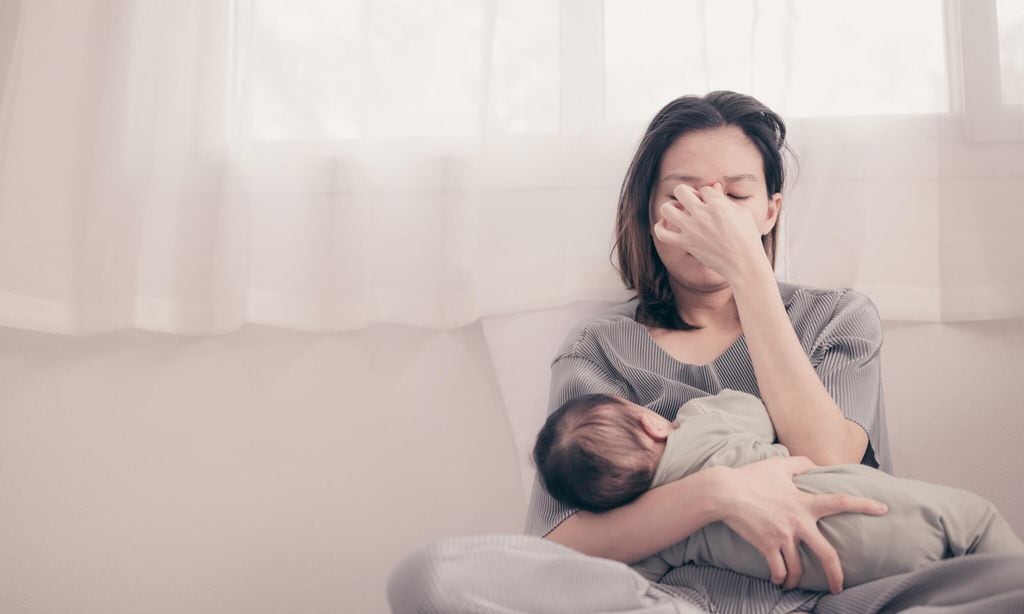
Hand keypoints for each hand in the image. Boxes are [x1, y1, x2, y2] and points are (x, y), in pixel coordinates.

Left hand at [652, 183, 766, 281]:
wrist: (743, 265)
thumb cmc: (747, 238)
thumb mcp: (741, 214)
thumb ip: (724, 199)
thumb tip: (712, 186)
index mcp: (718, 205)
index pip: (704, 189)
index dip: (708, 196)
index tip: (713, 206)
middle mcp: (702, 215)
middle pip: (681, 190)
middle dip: (686, 193)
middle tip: (692, 204)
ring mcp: (692, 229)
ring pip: (666, 208)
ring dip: (671, 207)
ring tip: (679, 212)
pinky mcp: (686, 244)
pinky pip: (661, 233)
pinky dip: (660, 228)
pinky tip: (667, 225)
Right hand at [711, 456, 887, 593]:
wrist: (724, 492)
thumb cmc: (750, 477)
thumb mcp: (777, 464)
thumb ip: (799, 463)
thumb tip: (814, 463)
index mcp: (804, 503)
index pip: (840, 502)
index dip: (864, 505)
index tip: (884, 509)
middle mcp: (798, 522)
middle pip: (826, 554)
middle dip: (835, 575)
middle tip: (838, 587)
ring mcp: (783, 536)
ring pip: (797, 568)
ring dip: (795, 580)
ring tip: (792, 583)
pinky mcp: (766, 546)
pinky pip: (778, 570)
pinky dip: (779, 577)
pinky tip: (777, 579)